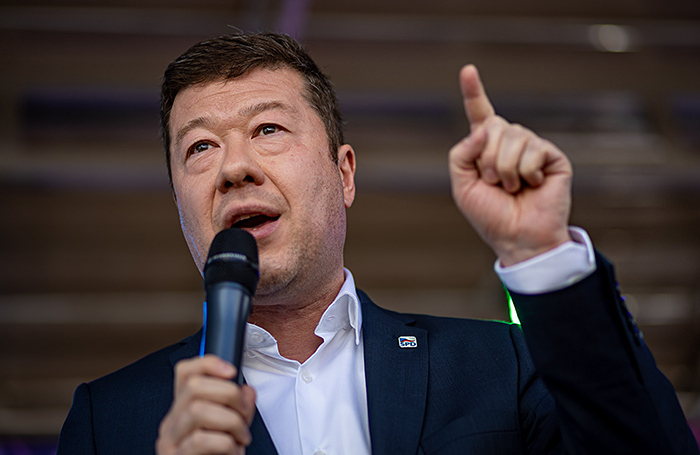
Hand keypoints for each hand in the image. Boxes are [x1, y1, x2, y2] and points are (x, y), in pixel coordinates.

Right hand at [156, 355, 256, 454]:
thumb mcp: (231, 430)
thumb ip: (238, 409)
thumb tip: (247, 391)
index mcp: (183, 410)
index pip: (185, 372)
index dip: (208, 363)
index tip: (232, 371)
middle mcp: (171, 422)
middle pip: (194, 387)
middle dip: (229, 395)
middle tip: (244, 415)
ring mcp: (170, 442)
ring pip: (198, 410)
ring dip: (231, 421)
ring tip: (241, 437)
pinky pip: (201, 440)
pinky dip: (226, 443)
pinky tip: (234, 452)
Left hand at [449, 65, 572, 265]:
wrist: (518, 238)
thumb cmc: (490, 215)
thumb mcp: (462, 185)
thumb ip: (461, 154)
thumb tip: (483, 128)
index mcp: (487, 148)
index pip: (479, 115)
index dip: (473, 92)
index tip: (468, 69)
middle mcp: (510, 143)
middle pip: (493, 126)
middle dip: (487, 159)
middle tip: (495, 184)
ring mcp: (532, 148)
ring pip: (513, 137)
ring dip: (505, 169)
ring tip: (513, 188)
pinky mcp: (552, 156)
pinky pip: (533, 149)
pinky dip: (526, 172)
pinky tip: (533, 186)